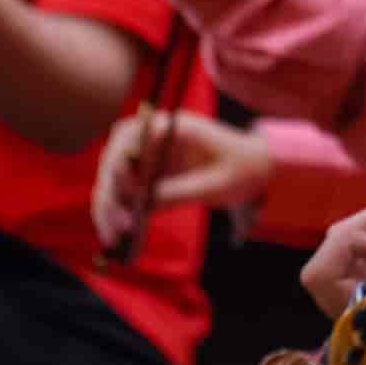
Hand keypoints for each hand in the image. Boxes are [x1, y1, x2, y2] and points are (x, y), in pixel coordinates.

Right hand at [90, 111, 273, 246]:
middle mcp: (154, 139)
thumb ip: (179, 190)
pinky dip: (118, 213)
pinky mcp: (151, 177)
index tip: (127, 191)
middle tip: (118, 226)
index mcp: (172, 127)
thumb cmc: (242, 168)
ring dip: (108, 207)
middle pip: (114, 159)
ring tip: (113, 237)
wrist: (257, 170)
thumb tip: (143, 204)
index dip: (119, 163)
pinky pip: (125, 194)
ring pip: (114, 179)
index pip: (128, 136)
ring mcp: (150, 158)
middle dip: (109, 192)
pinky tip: (120, 236)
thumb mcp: (214, 183)